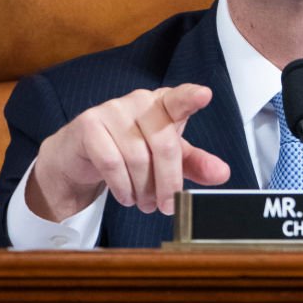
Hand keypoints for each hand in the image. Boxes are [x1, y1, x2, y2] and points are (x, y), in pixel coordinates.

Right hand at [26, 84, 229, 220]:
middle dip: (168, 182)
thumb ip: (194, 164)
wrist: (80, 156)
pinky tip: (125, 195)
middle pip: (164, 144)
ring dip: (143, 189)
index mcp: (163, 104)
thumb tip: (222, 173)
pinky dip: (122, 187)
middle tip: (167, 206)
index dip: (191, 97)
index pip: (180, 98)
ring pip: (137, 158)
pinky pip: (111, 162)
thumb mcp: (167, 158)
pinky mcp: (89, 125)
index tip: (205, 95)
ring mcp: (112, 110)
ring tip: (144, 202)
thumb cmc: (130, 151)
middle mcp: (139, 101)